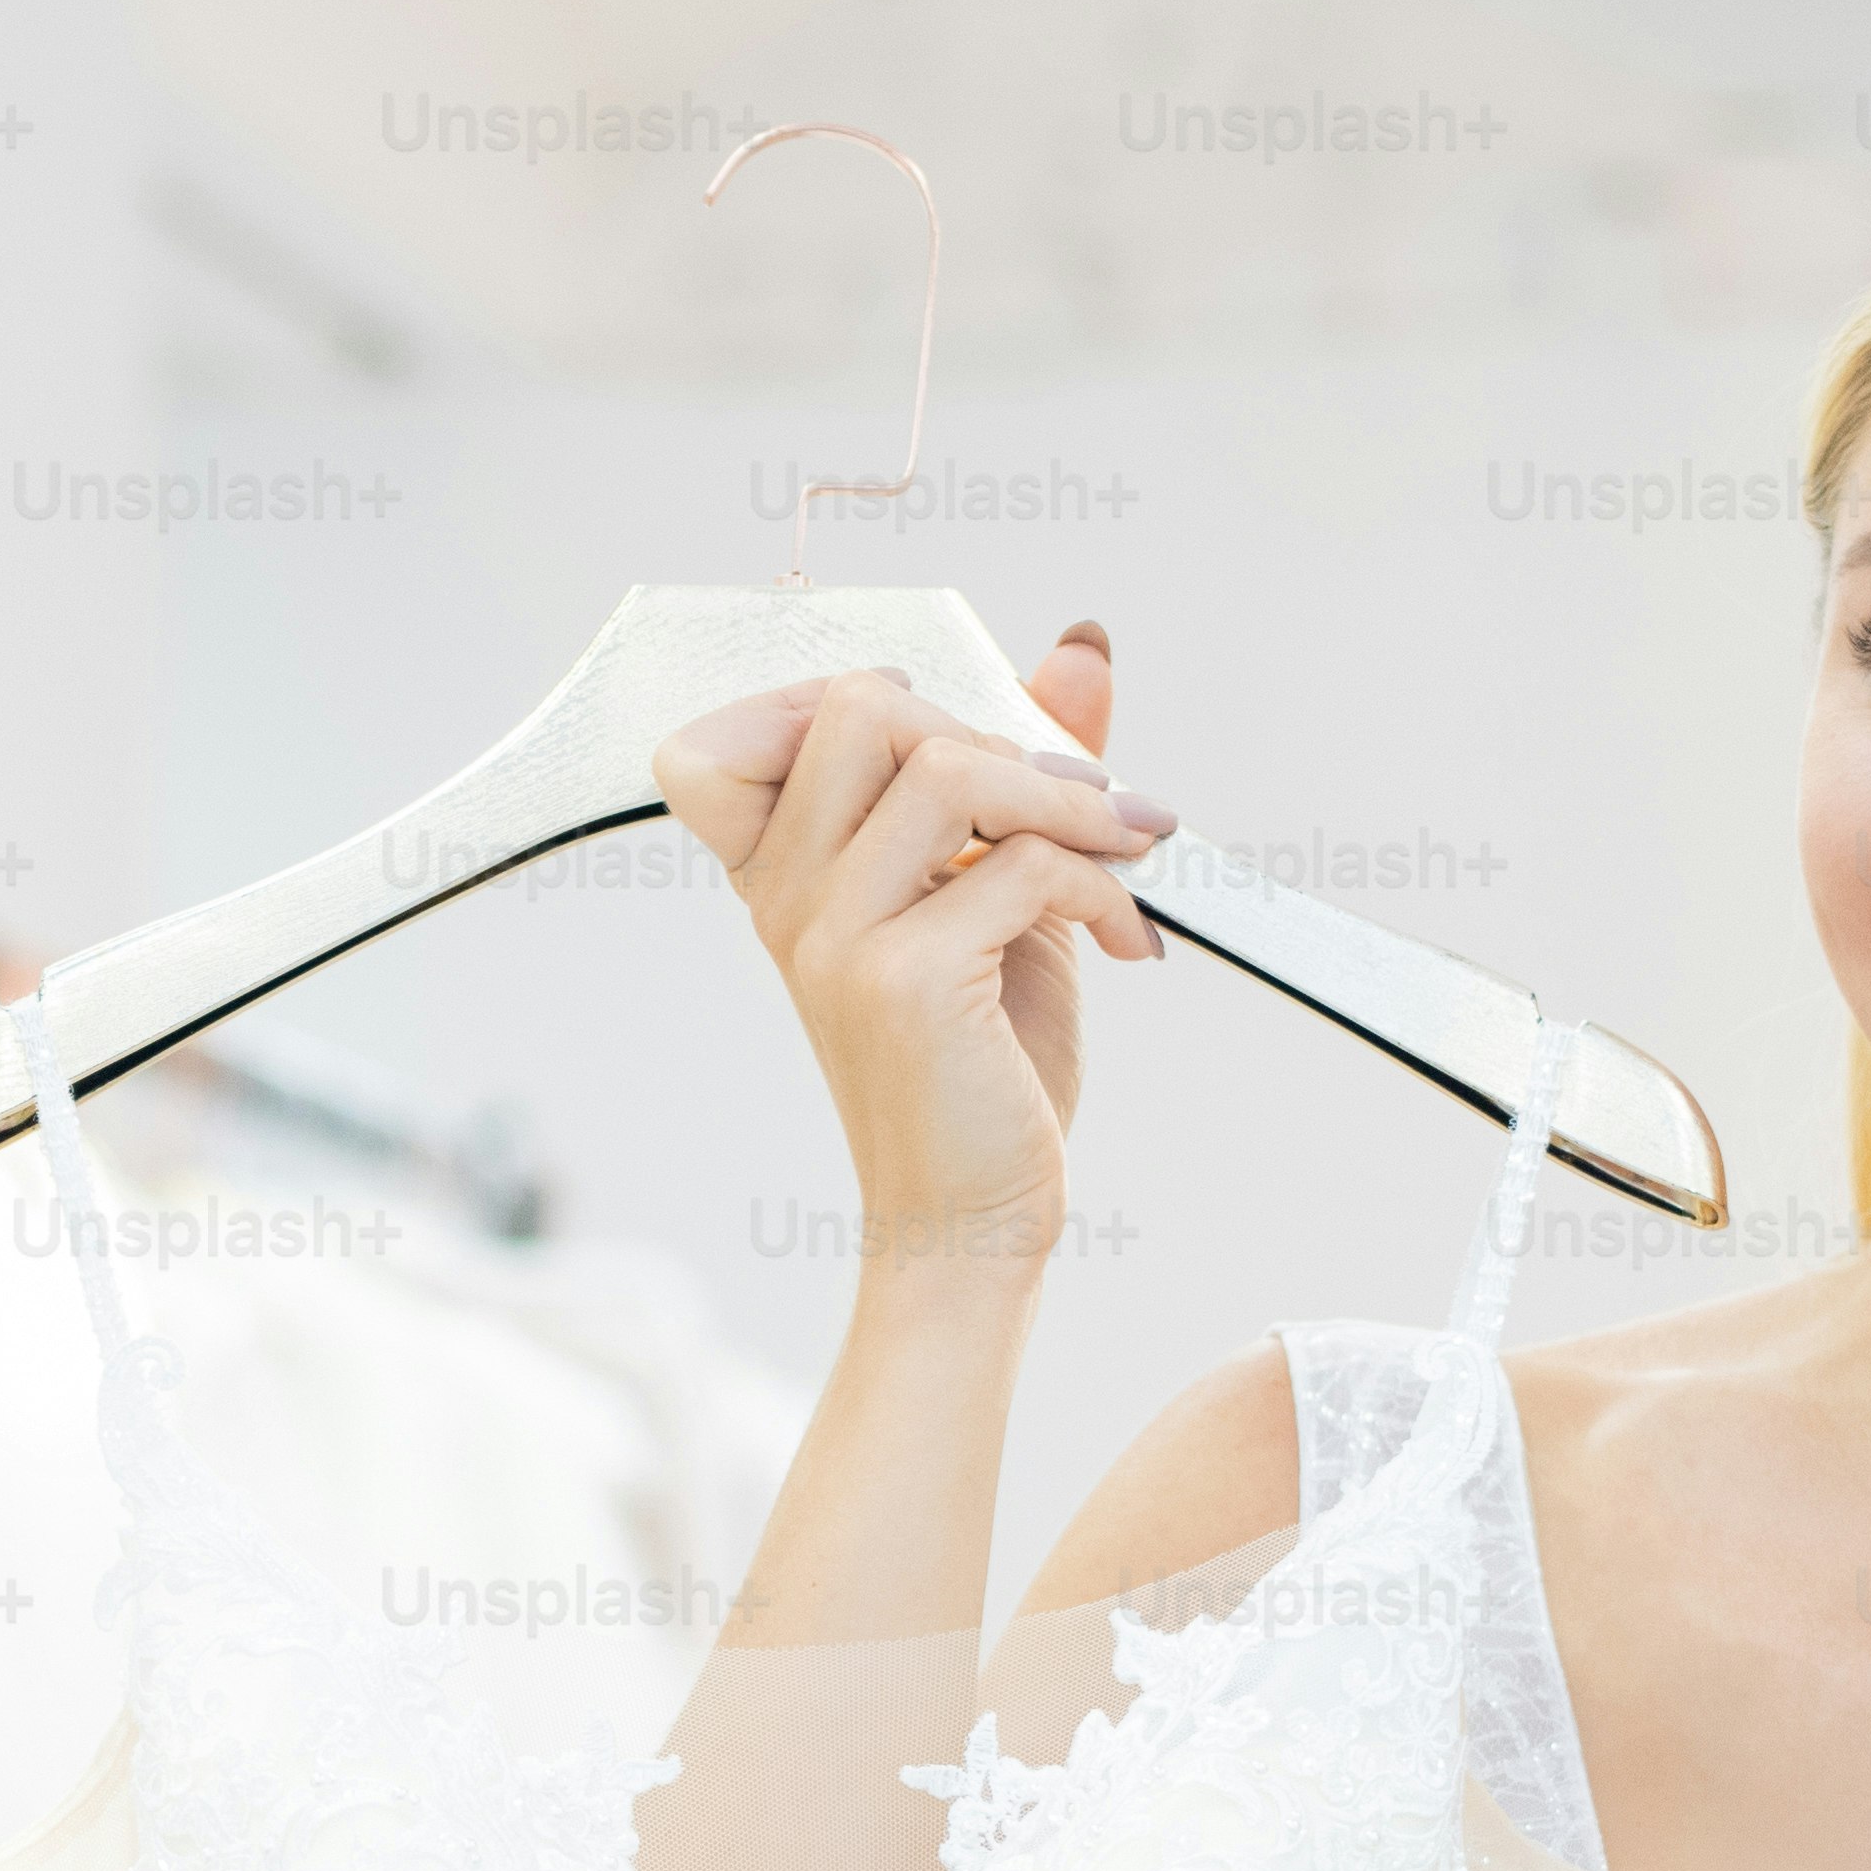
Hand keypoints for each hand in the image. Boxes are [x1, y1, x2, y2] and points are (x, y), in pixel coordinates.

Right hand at [649, 623, 1165, 1284]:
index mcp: (783, 877)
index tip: (957, 744)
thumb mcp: (1005, 896)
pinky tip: (1127, 944)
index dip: (842, 699)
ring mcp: (833, 936)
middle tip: (1078, 811)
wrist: (972, 1222)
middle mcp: (788, 898)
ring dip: (1065, 800)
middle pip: (862, 707)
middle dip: (996, 735)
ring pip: (946, 765)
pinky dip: (1103, 889)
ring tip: (1122, 860)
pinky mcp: (901, 979)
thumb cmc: (982, 1067)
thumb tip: (1080, 647)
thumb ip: (1026, 774)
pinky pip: (1024, 863)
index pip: (743, 728)